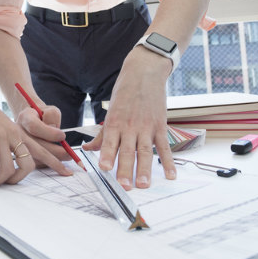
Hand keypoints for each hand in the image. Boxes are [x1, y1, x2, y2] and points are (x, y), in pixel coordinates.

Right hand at [0, 90, 71, 185]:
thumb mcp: (2, 126)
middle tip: (8, 183)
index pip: (43, 150)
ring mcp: (2, 136)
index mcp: (20, 133)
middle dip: (19, 179)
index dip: (57, 163)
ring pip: (8, 168)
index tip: (68, 173)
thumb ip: (9, 140)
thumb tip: (11, 160)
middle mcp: (15, 135)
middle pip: (29, 164)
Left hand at [82, 48, 175, 189]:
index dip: (107, 156)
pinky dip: (168, 161)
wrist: (145, 73)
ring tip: (143, 184)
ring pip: (145, 151)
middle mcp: (130, 126)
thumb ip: (102, 135)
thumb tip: (87, 149)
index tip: (104, 169)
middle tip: (124, 185)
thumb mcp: (110, 111)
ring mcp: (146, 127)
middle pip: (127, 150)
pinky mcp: (160, 125)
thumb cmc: (125, 92)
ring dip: (145, 169)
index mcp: (115, 123)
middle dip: (125, 169)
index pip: (110, 143)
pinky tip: (170, 175)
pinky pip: (164, 146)